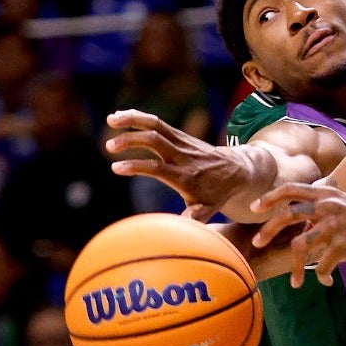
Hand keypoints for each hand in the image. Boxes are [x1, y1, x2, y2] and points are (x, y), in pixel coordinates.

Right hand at [106, 109, 257, 209]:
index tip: (116, 168)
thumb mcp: (209, 209)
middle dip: (131, 140)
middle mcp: (182, 156)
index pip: (158, 169)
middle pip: (155, 140)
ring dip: (132, 120)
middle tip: (108, 146)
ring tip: (110, 119)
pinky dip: (138, 118)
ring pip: (155, 124)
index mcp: (185, 176)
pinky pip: (157, 122)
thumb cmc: (217, 194)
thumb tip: (182, 228)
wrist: (236, 170)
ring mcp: (181, 142)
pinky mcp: (179, 134)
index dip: (136, 167)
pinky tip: (119, 117)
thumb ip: (195, 218)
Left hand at [252, 183, 345, 286]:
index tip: (254, 208)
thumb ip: (326, 207)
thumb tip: (307, 220)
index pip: (291, 190)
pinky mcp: (343, 247)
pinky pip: (321, 267)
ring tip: (294, 283)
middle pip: (287, 215)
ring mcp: (334, 227)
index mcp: (327, 194)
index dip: (270, 198)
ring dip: (293, 268)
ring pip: (299, 247)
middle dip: (267, 230)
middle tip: (257, 243)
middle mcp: (328, 207)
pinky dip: (321, 277)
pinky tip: (326, 282)